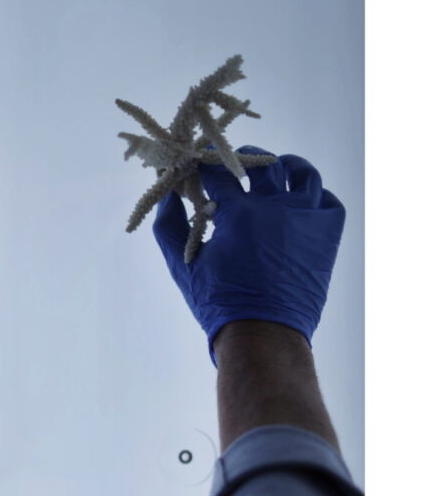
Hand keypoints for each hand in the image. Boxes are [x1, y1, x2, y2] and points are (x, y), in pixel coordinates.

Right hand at [153, 145, 345, 364]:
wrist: (265, 335)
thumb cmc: (219, 304)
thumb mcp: (184, 267)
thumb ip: (169, 227)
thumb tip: (166, 196)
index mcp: (238, 213)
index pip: (219, 172)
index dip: (206, 166)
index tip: (200, 168)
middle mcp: (276, 206)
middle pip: (260, 162)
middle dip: (241, 159)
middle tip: (232, 168)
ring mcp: (307, 216)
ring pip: (301, 171)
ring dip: (284, 167)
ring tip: (275, 171)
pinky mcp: (328, 232)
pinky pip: (328, 199)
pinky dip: (315, 196)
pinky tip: (300, 202)